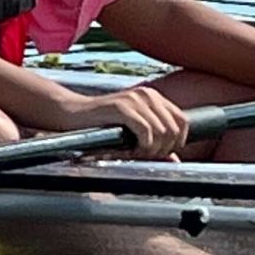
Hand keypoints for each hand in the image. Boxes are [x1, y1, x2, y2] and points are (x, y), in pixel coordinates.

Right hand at [62, 83, 191, 159]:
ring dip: (151, 150)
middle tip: (145, 156)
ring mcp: (134, 99)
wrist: (71, 114)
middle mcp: (147, 94)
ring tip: (135, 153)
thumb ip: (155, 142)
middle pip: (174, 129)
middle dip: (163, 149)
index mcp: (153, 96)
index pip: (183, 121)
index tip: (161, 152)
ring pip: (162, 132)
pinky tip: (129, 150)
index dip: (177, 142)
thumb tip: (175, 160)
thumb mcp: (133, 131)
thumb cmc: (101, 125)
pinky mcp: (122, 107)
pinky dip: (141, 147)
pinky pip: (146, 132)